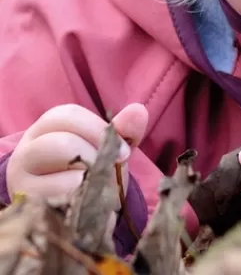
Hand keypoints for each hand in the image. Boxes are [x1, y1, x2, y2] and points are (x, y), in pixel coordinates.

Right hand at [7, 103, 147, 202]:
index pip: (69, 116)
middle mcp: (27, 151)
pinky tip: (92, 210)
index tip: (125, 151)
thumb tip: (138, 111)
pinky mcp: (28, 211)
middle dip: (96, 159)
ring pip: (61, 181)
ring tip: (102, 192)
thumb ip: (121, 130)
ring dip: (91, 187)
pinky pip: (61, 210)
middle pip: (62, 144)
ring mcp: (22, 182)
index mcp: (46, 128)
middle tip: (114, 173)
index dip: (99, 130)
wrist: (59, 206)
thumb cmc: (82, 168)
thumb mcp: (101, 147)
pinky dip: (84, 209)